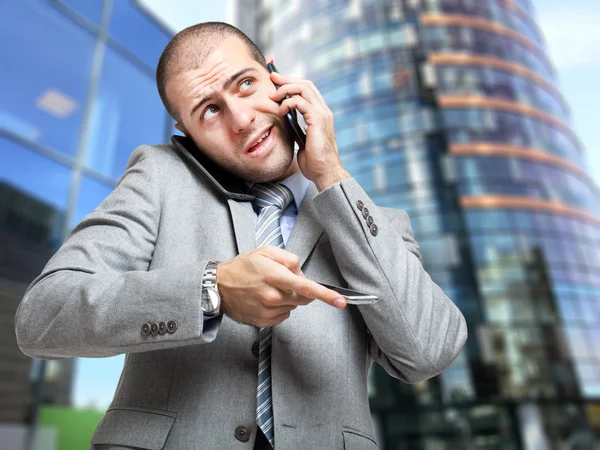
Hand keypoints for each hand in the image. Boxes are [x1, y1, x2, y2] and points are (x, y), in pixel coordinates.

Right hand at [216, 246, 346, 326]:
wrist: (218, 287)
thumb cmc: (242, 267)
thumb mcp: (265, 252)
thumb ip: (288, 258)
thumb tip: (301, 272)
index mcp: (275, 276)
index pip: (306, 287)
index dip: (325, 294)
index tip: (340, 301)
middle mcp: (273, 296)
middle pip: (302, 297)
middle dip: (298, 289)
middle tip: (281, 280)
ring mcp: (268, 311)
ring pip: (293, 306)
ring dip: (287, 298)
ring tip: (268, 289)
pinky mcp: (264, 322)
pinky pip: (284, 315)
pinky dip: (280, 308)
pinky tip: (264, 300)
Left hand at [268, 70, 350, 191]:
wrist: (324, 173)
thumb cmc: (314, 161)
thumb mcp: (302, 140)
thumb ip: (297, 128)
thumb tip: (286, 121)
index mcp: (320, 114)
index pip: (307, 90)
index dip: (292, 82)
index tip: (276, 79)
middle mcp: (323, 111)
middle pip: (305, 84)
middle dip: (286, 79)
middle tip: (271, 77)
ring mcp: (322, 114)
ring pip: (303, 89)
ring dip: (285, 89)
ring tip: (273, 96)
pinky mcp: (318, 120)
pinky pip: (301, 102)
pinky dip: (288, 103)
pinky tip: (280, 111)